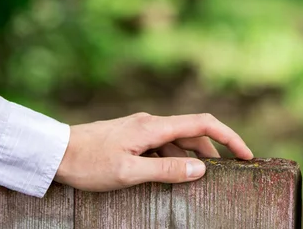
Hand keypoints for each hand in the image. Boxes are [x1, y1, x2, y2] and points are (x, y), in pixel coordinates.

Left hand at [54, 112, 252, 190]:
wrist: (56, 151)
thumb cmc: (89, 163)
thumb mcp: (130, 173)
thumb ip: (167, 171)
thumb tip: (200, 169)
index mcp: (154, 127)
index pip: (202, 124)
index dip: (228, 137)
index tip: (245, 155)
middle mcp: (150, 123)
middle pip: (192, 132)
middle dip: (212, 151)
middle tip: (225, 175)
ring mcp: (140, 128)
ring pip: (176, 140)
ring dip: (190, 157)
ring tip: (197, 180)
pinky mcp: (131, 136)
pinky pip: (161, 145)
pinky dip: (172, 159)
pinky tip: (169, 175)